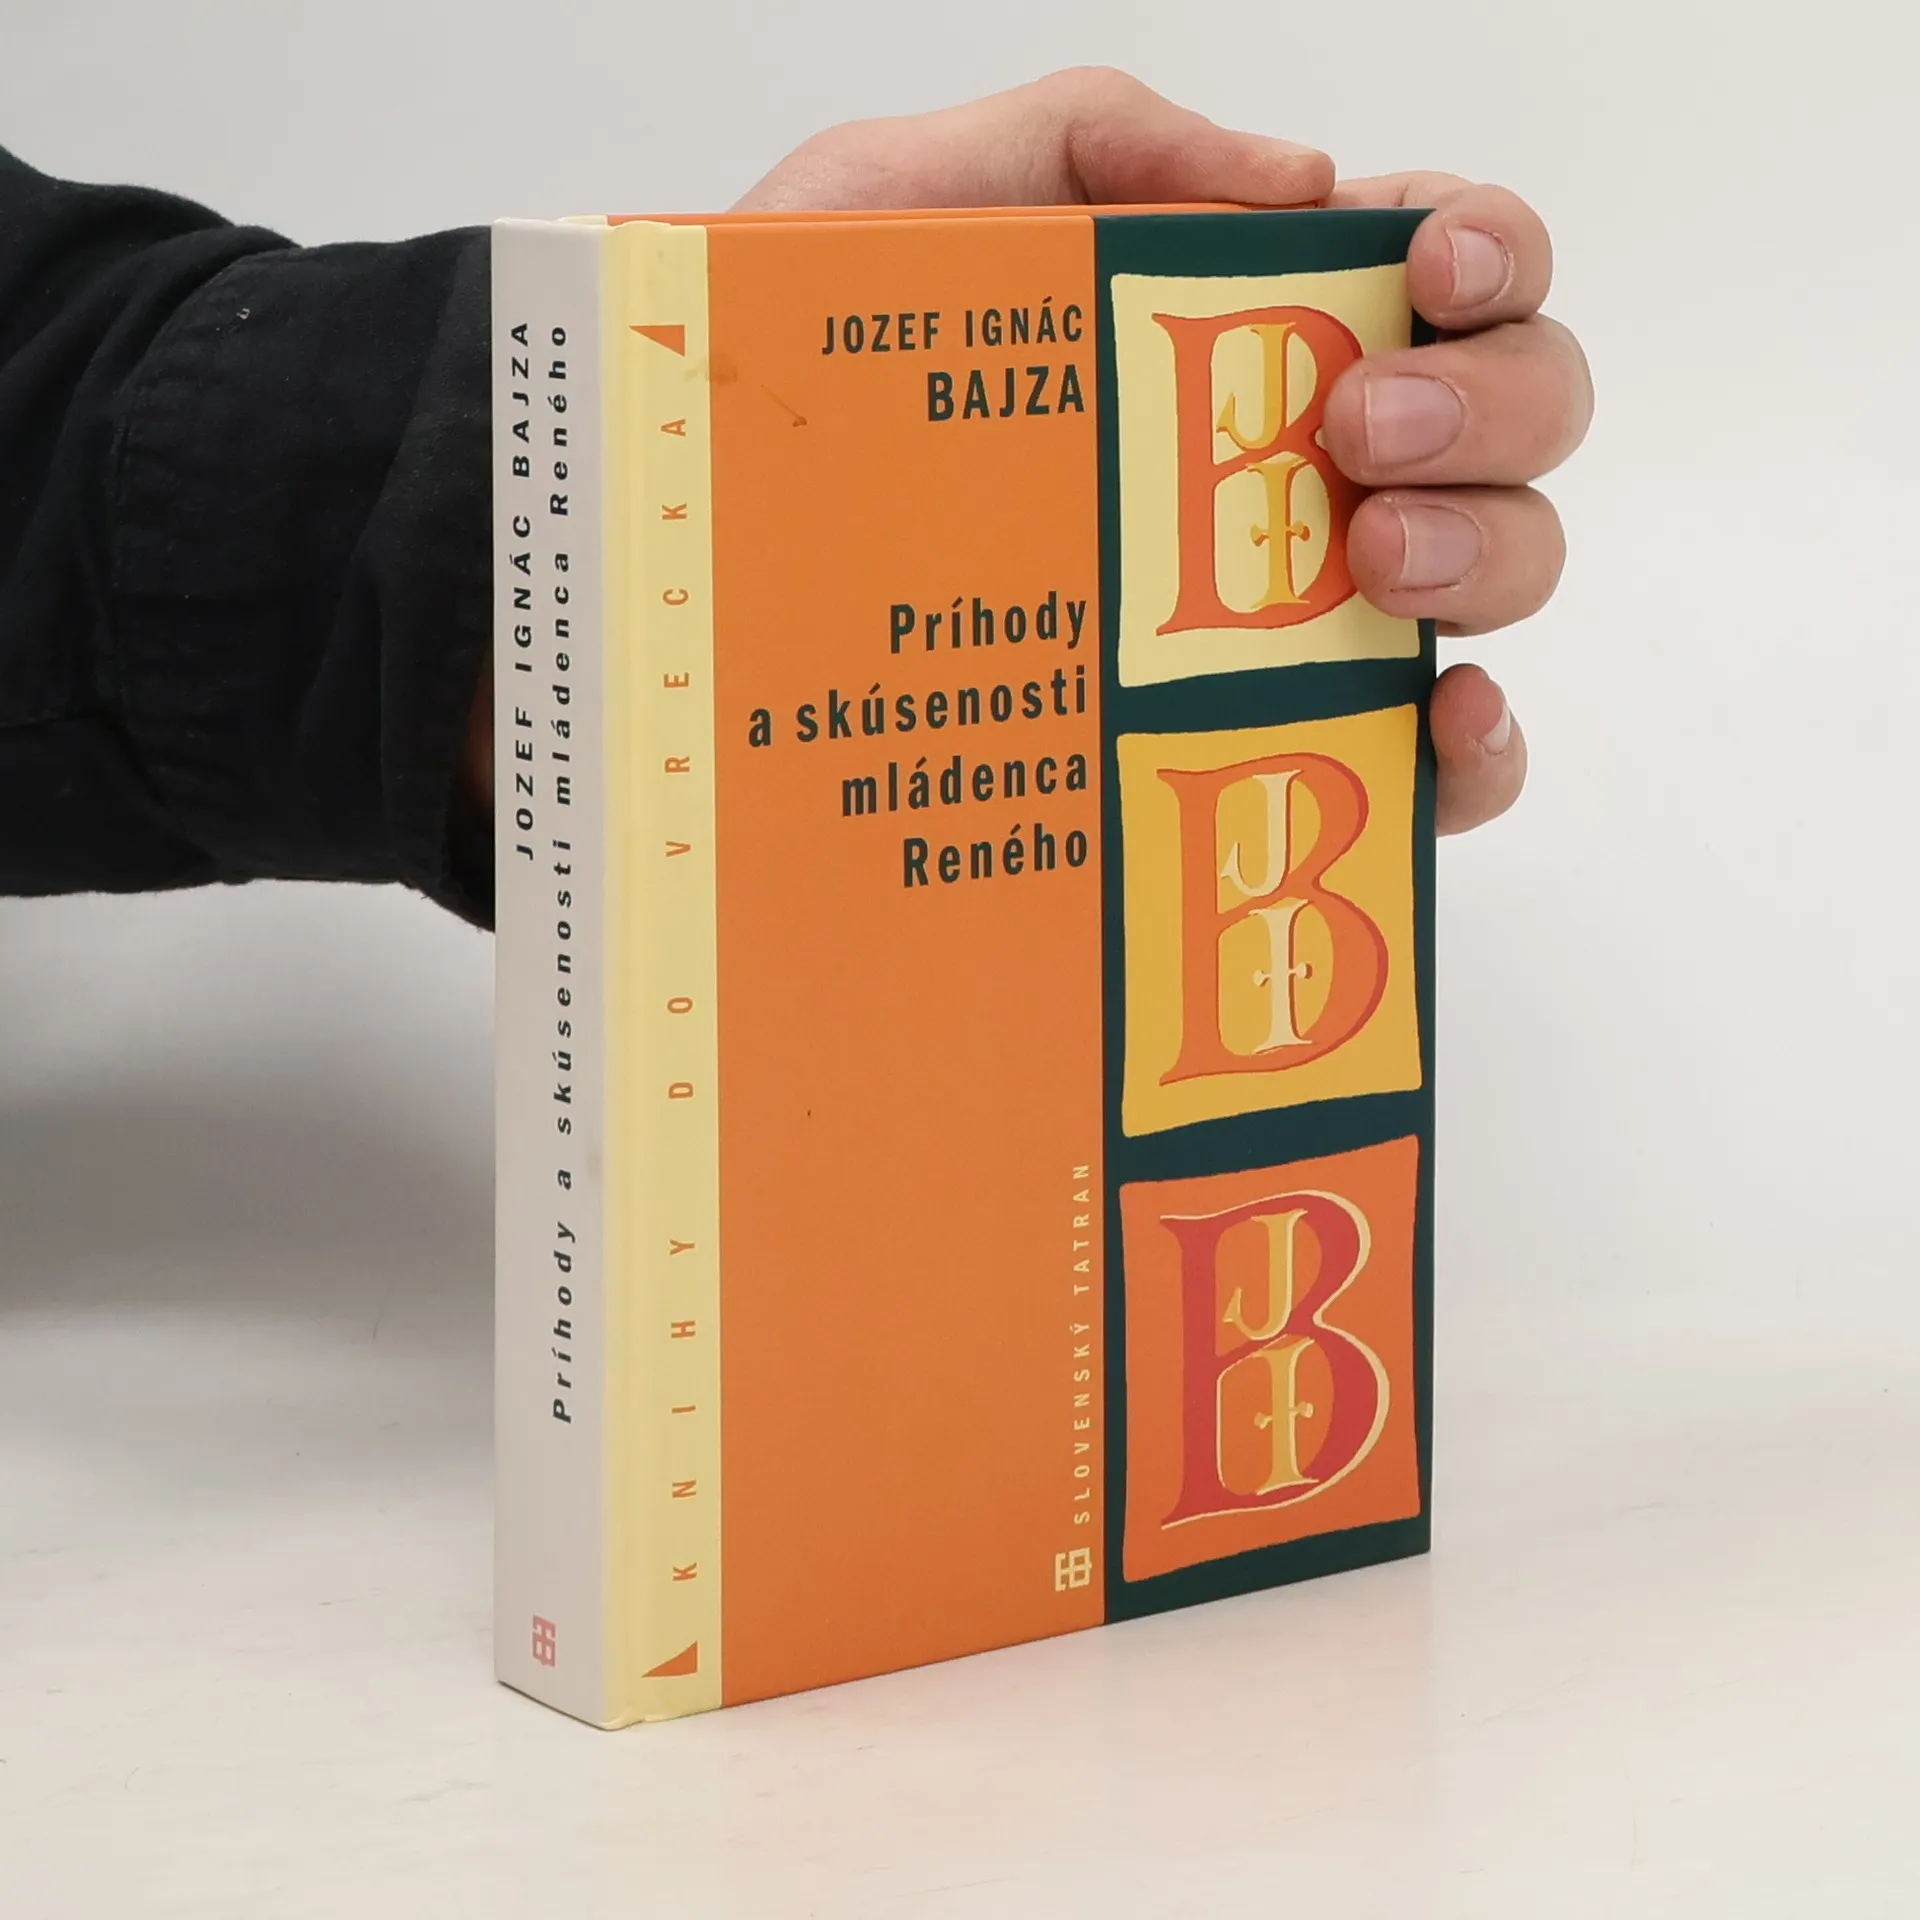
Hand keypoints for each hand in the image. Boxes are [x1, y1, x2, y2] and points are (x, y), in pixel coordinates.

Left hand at [738, 68, 1592, 834]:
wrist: (700, 580)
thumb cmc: (793, 397)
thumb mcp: (905, 202)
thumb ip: (1088, 134)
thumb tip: (1301, 179)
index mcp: (1241, 326)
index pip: (1441, 259)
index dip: (1487, 246)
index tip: (1426, 268)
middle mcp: (1299, 465)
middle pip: (1517, 407)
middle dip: (1489, 401)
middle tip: (1354, 430)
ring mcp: (1300, 611)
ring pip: (1506, 564)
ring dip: (1488, 547)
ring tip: (1375, 559)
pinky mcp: (1271, 744)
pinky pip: (1439, 759)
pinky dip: (1478, 743)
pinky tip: (1438, 714)